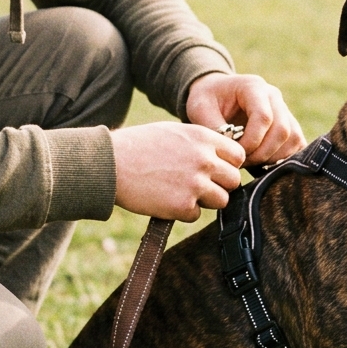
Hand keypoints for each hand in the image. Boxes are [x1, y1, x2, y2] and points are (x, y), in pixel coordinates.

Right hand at [109, 122, 245, 221]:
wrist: (109, 164)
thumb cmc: (137, 145)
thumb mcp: (174, 132)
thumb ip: (200, 143)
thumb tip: (219, 157)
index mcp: (203, 138)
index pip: (238, 156)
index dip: (228, 164)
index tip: (215, 169)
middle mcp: (204, 160)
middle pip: (233, 180)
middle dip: (220, 185)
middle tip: (200, 185)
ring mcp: (195, 184)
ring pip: (221, 200)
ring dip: (205, 201)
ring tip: (183, 193)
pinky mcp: (182, 206)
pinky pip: (197, 215)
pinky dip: (184, 212)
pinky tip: (167, 200)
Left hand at [185, 73, 306, 165]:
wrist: (216, 93)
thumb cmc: (207, 99)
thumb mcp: (200, 109)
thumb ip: (215, 128)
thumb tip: (233, 152)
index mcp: (253, 87)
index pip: (263, 117)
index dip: (251, 141)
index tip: (235, 153)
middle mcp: (274, 96)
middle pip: (283, 130)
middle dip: (262, 153)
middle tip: (242, 162)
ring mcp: (284, 109)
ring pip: (293, 138)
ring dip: (273, 157)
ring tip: (250, 163)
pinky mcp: (288, 123)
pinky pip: (297, 144)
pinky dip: (283, 158)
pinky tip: (263, 164)